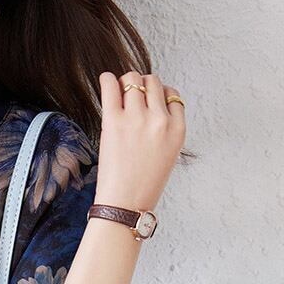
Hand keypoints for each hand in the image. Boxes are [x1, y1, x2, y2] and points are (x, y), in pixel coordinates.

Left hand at [94, 70, 186, 212]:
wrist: (124, 205)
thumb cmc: (143, 185)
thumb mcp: (168, 154)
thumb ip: (165, 128)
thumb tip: (151, 105)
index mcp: (177, 129)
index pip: (171, 94)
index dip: (159, 95)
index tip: (148, 103)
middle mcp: (160, 120)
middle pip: (153, 82)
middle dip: (142, 86)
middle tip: (131, 97)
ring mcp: (137, 119)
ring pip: (133, 79)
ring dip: (126, 82)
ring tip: (118, 93)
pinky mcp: (114, 122)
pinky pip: (111, 86)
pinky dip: (108, 79)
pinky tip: (106, 82)